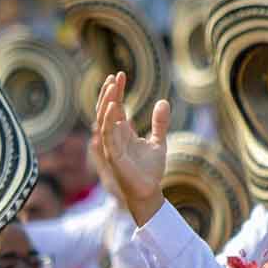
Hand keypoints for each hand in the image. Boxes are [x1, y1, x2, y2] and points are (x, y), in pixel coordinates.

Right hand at [90, 73, 170, 227]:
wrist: (149, 192)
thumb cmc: (150, 170)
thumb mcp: (159, 141)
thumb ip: (159, 122)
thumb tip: (163, 101)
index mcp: (122, 133)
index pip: (116, 108)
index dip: (117, 92)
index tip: (120, 75)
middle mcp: (114, 138)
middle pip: (106, 110)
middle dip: (109, 93)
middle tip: (114, 76)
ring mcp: (111, 146)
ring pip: (104, 120)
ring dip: (106, 102)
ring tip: (112, 85)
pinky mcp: (113, 156)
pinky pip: (108, 135)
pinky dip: (109, 120)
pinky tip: (114, 106)